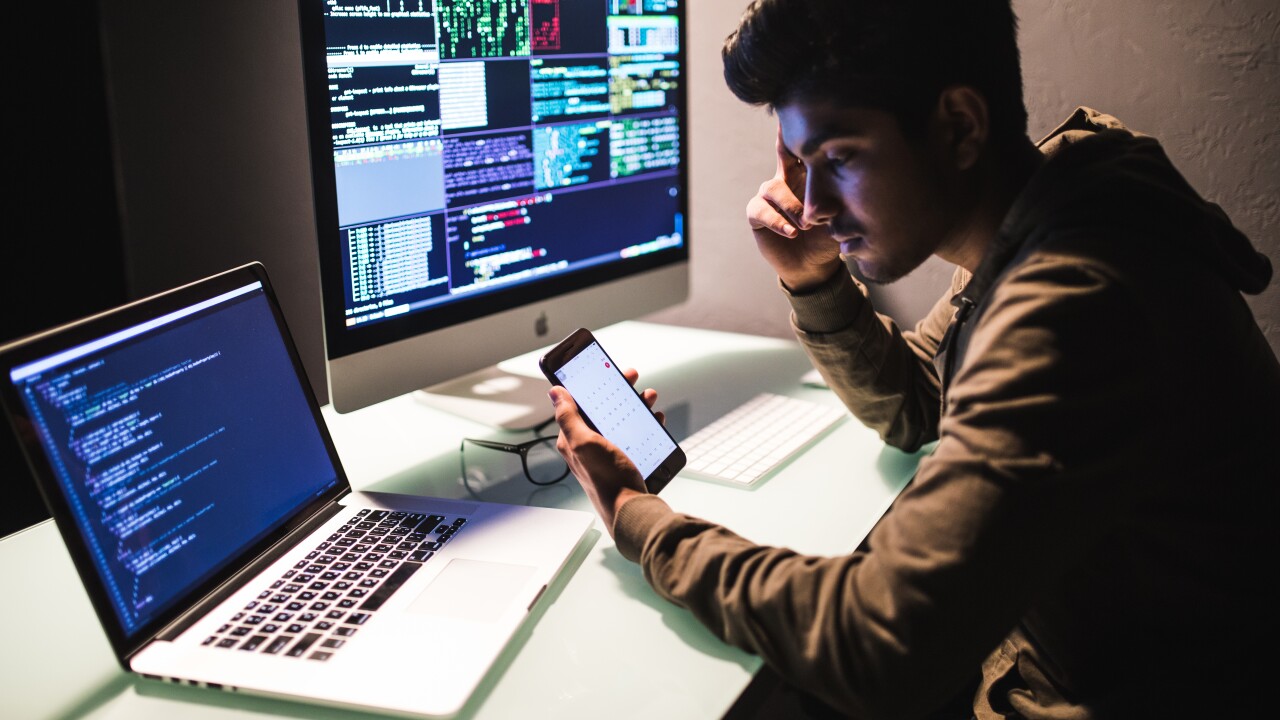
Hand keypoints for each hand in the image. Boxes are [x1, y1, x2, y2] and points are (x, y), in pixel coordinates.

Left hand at [549, 368, 659, 533]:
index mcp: (574, 439)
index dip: (592, 384)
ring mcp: (607, 453)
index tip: (608, 371)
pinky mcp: (624, 461)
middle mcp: (589, 445)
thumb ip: (568, 418)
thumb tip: (555, 393)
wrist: (631, 512)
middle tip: (632, 378)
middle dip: (618, 391)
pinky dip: (644, 424)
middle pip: (602, 408)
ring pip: (620, 420)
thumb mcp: (585, 444)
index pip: (578, 403)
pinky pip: (634, 435)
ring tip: (649, 397)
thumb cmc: (608, 482)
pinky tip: (654, 420)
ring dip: (635, 405)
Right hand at [746, 125, 843, 291]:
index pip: (804, 148)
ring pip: (773, 188)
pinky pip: (762, 210)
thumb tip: (839, 191)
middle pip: (782, 152)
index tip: (802, 112)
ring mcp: (769, 196)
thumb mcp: (838, 217)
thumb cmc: (828, 237)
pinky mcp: (757, 215)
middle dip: (786, 142)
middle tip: (794, 135)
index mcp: (806, 175)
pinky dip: (778, 221)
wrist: (814, 266)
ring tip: (805, 224)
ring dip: (791, 205)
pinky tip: (792, 231)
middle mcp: (786, 179)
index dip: (802, 129)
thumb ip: (836, 201)